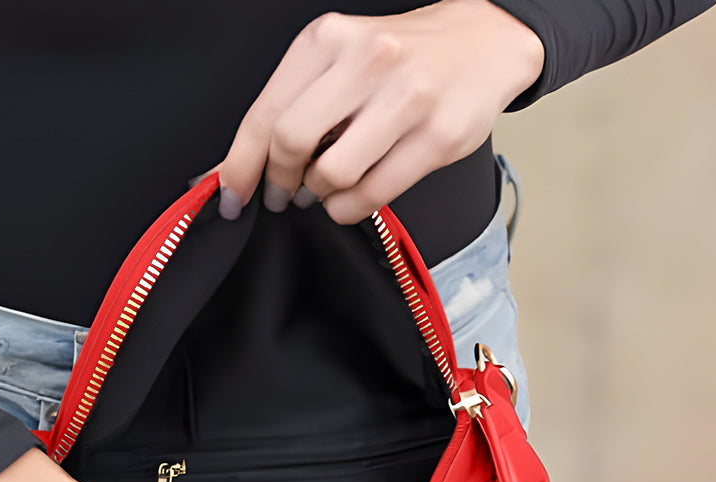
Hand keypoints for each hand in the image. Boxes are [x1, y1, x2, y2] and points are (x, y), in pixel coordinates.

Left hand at [216, 0, 543, 224]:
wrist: (483, 41)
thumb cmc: (403, 57)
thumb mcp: (340, 59)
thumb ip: (293, 105)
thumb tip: (238, 167)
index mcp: (330, 39)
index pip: (265, 113)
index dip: (240, 166)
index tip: (231, 196)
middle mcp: (367, 61)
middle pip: (291, 143)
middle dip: (280, 182)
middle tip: (284, 194)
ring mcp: (406, 98)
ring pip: (333, 174)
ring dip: (320, 196)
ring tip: (326, 190)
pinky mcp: (436, 137)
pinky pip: (374, 193)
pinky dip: (351, 208)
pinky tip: (351, 198)